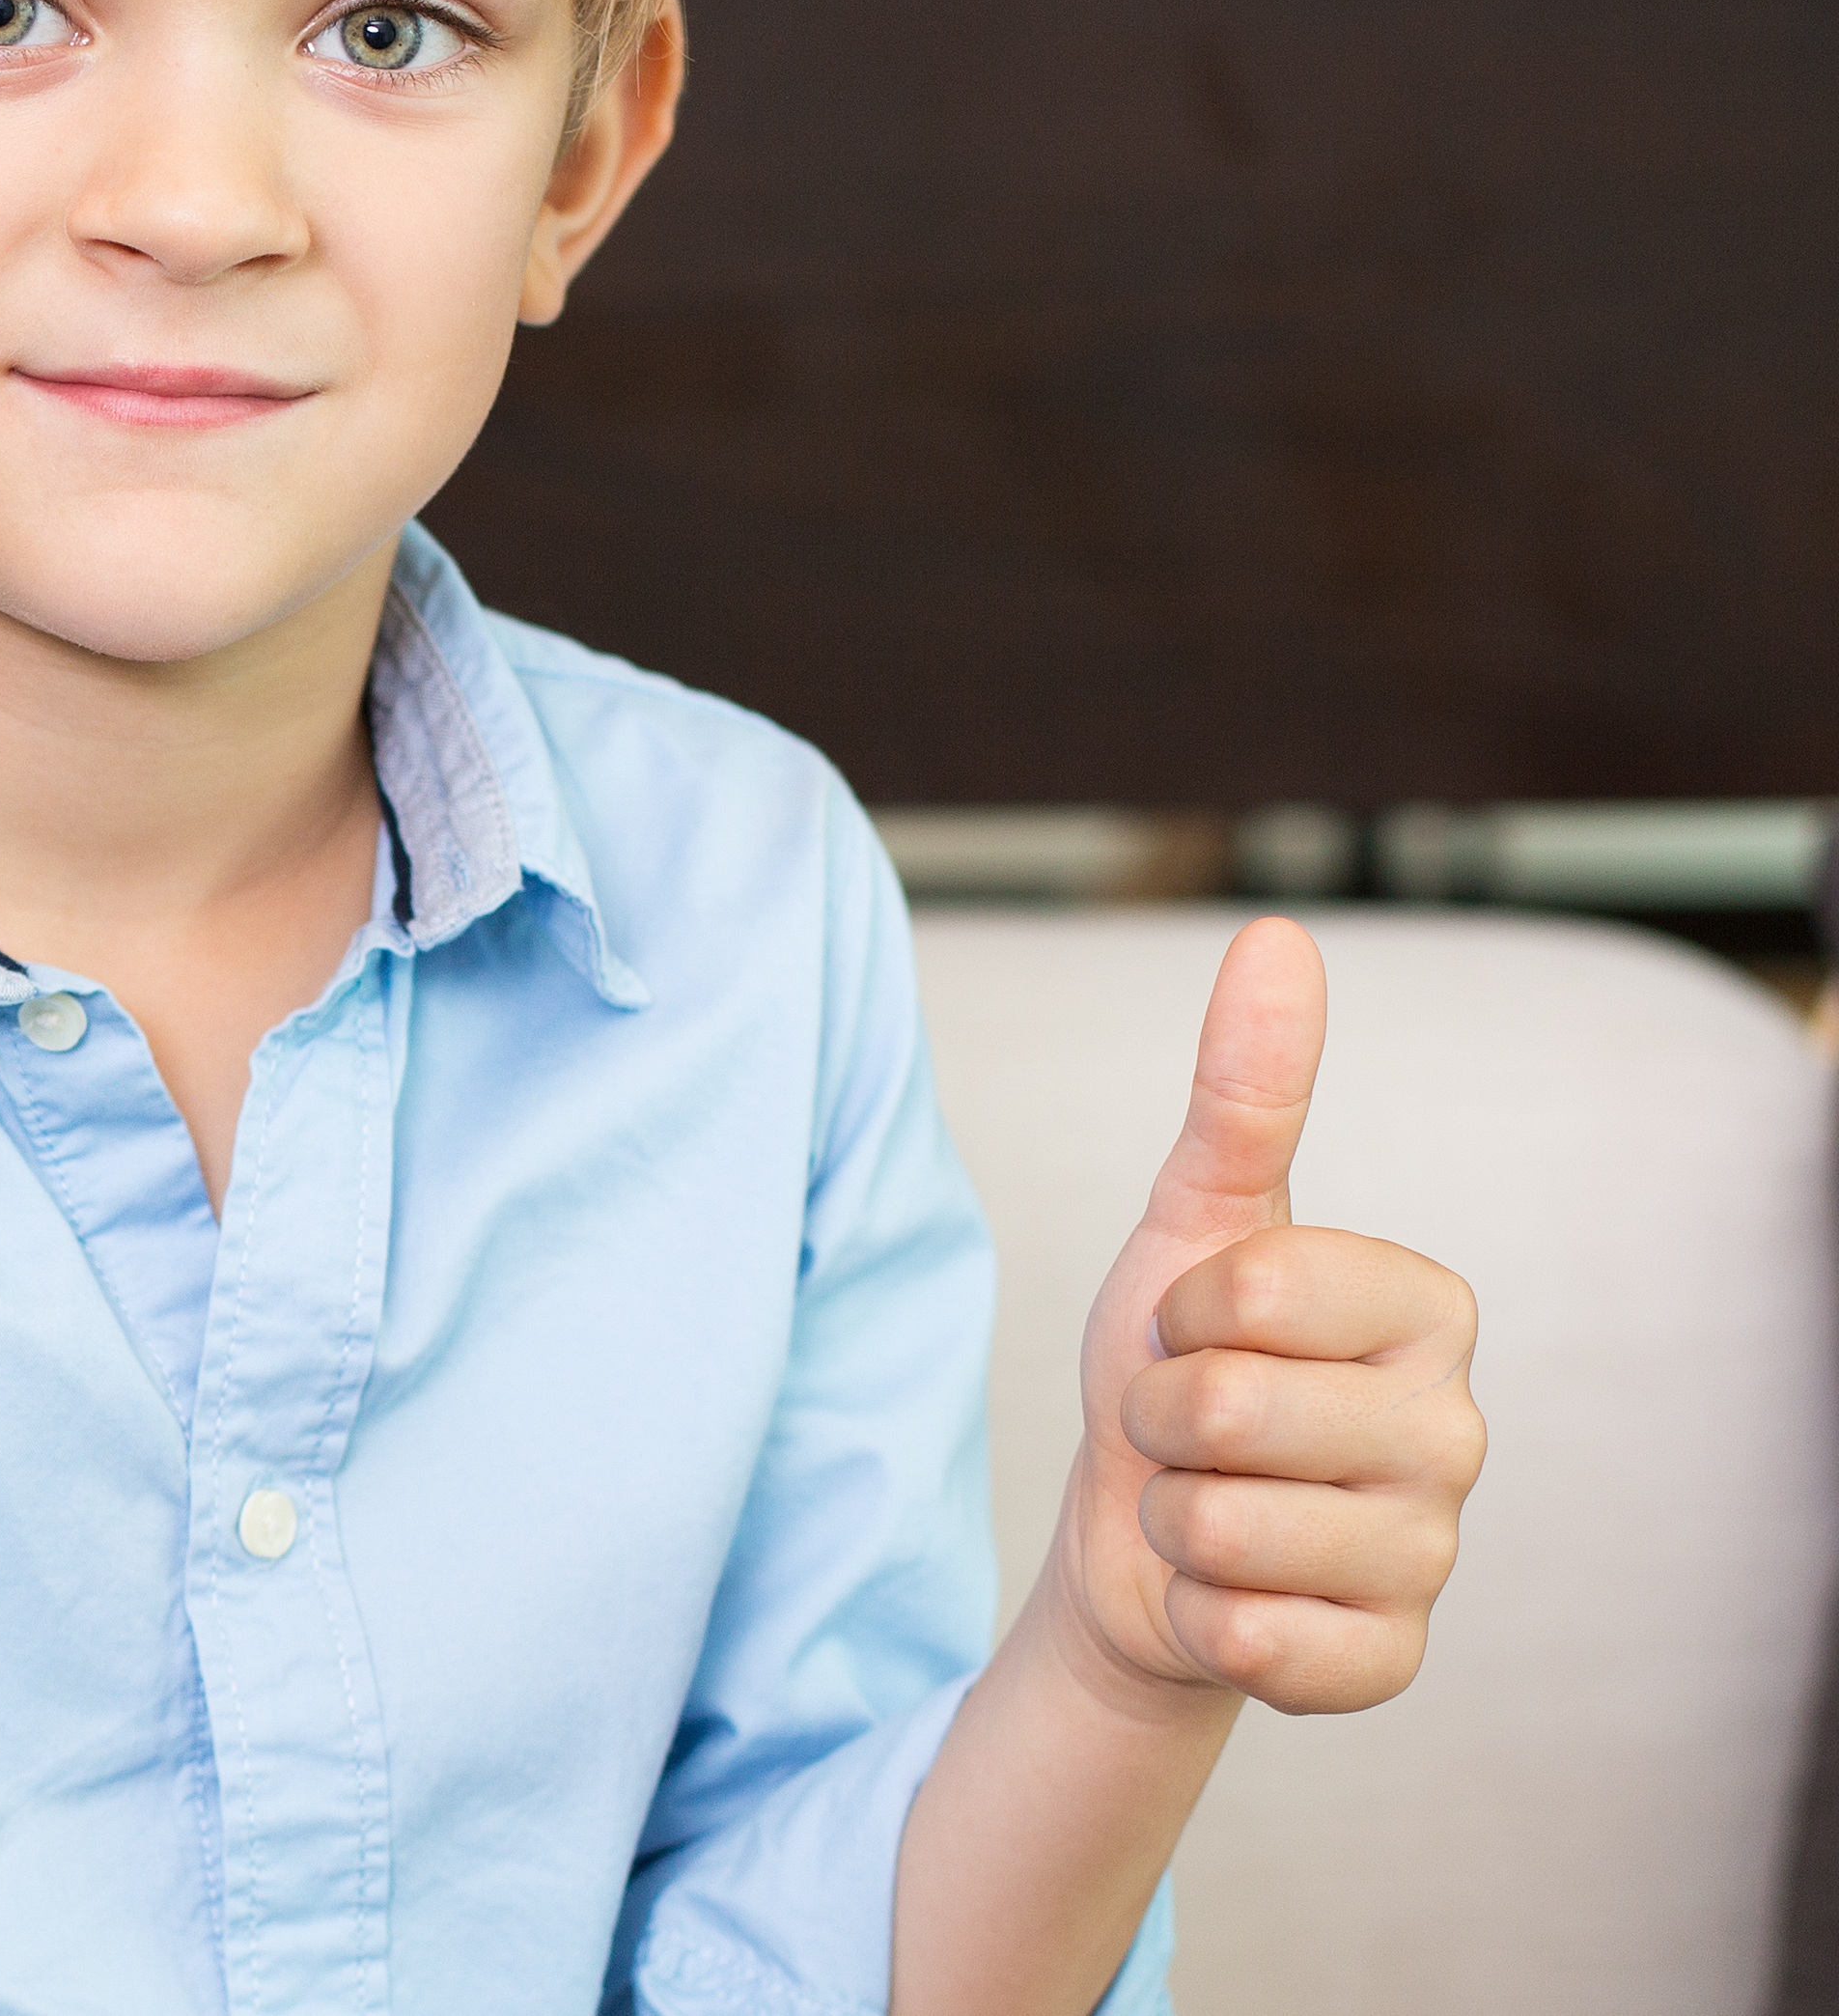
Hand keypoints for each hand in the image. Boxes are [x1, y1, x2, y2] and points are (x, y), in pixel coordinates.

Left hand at [1047, 916, 1483, 1717]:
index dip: (1167, 1315)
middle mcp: (1457, 1429)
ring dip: (1170, 1518)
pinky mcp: (1387, 1662)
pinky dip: (1198, 1616)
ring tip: (1205, 1505)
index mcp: (1427, 1307)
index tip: (1186, 1330)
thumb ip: (1245, 1089)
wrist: (1140, 1525)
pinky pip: (1250, 1639)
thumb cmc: (1173, 1359)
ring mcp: (1433, 1553)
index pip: (1244, 1290)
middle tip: (1186, 1429)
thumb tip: (1280, 935)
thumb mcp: (1192, 1222)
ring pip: (1224, 1528)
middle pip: (1221, 1410)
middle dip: (1156, 1420)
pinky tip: (1227, 1594)